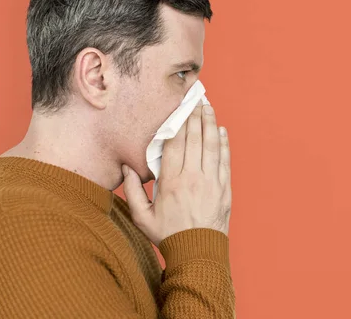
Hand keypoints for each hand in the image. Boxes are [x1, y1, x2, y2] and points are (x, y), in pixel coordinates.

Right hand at [122, 104, 231, 246]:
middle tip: (195, 98)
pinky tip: (220, 130)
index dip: (177, 122)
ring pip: (210, 145)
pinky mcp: (224, 188)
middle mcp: (192, 177)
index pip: (174, 144)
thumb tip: (126, 167)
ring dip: (209, 123)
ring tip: (207, 107)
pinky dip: (223, 144)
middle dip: (194, 115)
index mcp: (171, 181)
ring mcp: (211, 182)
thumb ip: (131, 190)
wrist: (198, 252)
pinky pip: (224, 160)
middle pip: (194, 139)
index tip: (178, 106)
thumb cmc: (167, 234)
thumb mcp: (142, 216)